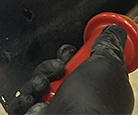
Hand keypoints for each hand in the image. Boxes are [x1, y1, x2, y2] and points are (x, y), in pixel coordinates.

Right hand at [8, 26, 133, 114]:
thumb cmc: (91, 104)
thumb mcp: (107, 64)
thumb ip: (109, 45)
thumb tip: (114, 31)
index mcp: (100, 88)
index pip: (83, 65)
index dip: (73, 55)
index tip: (69, 53)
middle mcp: (79, 101)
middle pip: (56, 73)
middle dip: (51, 67)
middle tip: (56, 71)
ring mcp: (59, 112)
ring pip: (38, 87)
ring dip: (37, 83)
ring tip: (43, 89)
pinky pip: (23, 105)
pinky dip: (25, 102)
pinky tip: (34, 103)